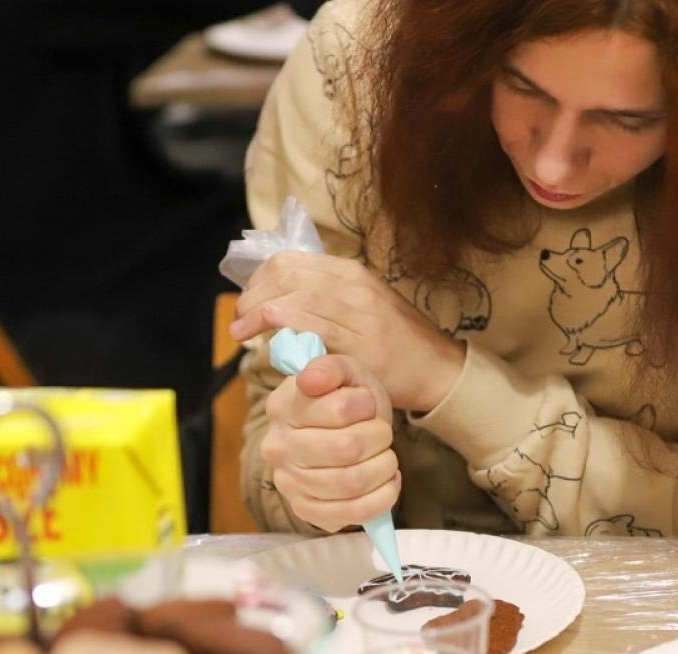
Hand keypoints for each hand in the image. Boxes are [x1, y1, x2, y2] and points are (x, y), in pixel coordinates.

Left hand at [231, 251, 465, 412]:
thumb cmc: (395, 342)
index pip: (287, 261)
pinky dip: (285, 322)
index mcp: (349, 271)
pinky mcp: (361, 340)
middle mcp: (353, 284)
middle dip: (252, 296)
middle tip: (239, 320)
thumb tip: (278, 299)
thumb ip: (325, 299)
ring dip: (258, 312)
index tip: (246, 302)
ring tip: (242, 331)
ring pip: (295, 295)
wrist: (438, 369)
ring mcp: (358, 310)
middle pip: (285, 274)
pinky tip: (269, 330)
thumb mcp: (361, 306)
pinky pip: (314, 324)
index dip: (257, 280)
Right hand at [261, 352, 399, 532]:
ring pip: (351, 482)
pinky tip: (387, 482)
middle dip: (379, 438)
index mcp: (283, 406)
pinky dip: (381, 498)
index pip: (340, 410)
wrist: (343, 432)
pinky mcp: (306, 510)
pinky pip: (350, 514)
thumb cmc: (346, 400)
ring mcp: (288, 482)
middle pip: (347, 449)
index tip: (367, 404)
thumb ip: (331, 367)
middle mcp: (277, 446)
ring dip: (383, 468)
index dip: (366, 406)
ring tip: (386, 457)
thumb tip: (310, 380)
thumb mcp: (345, 373)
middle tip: (382, 433)